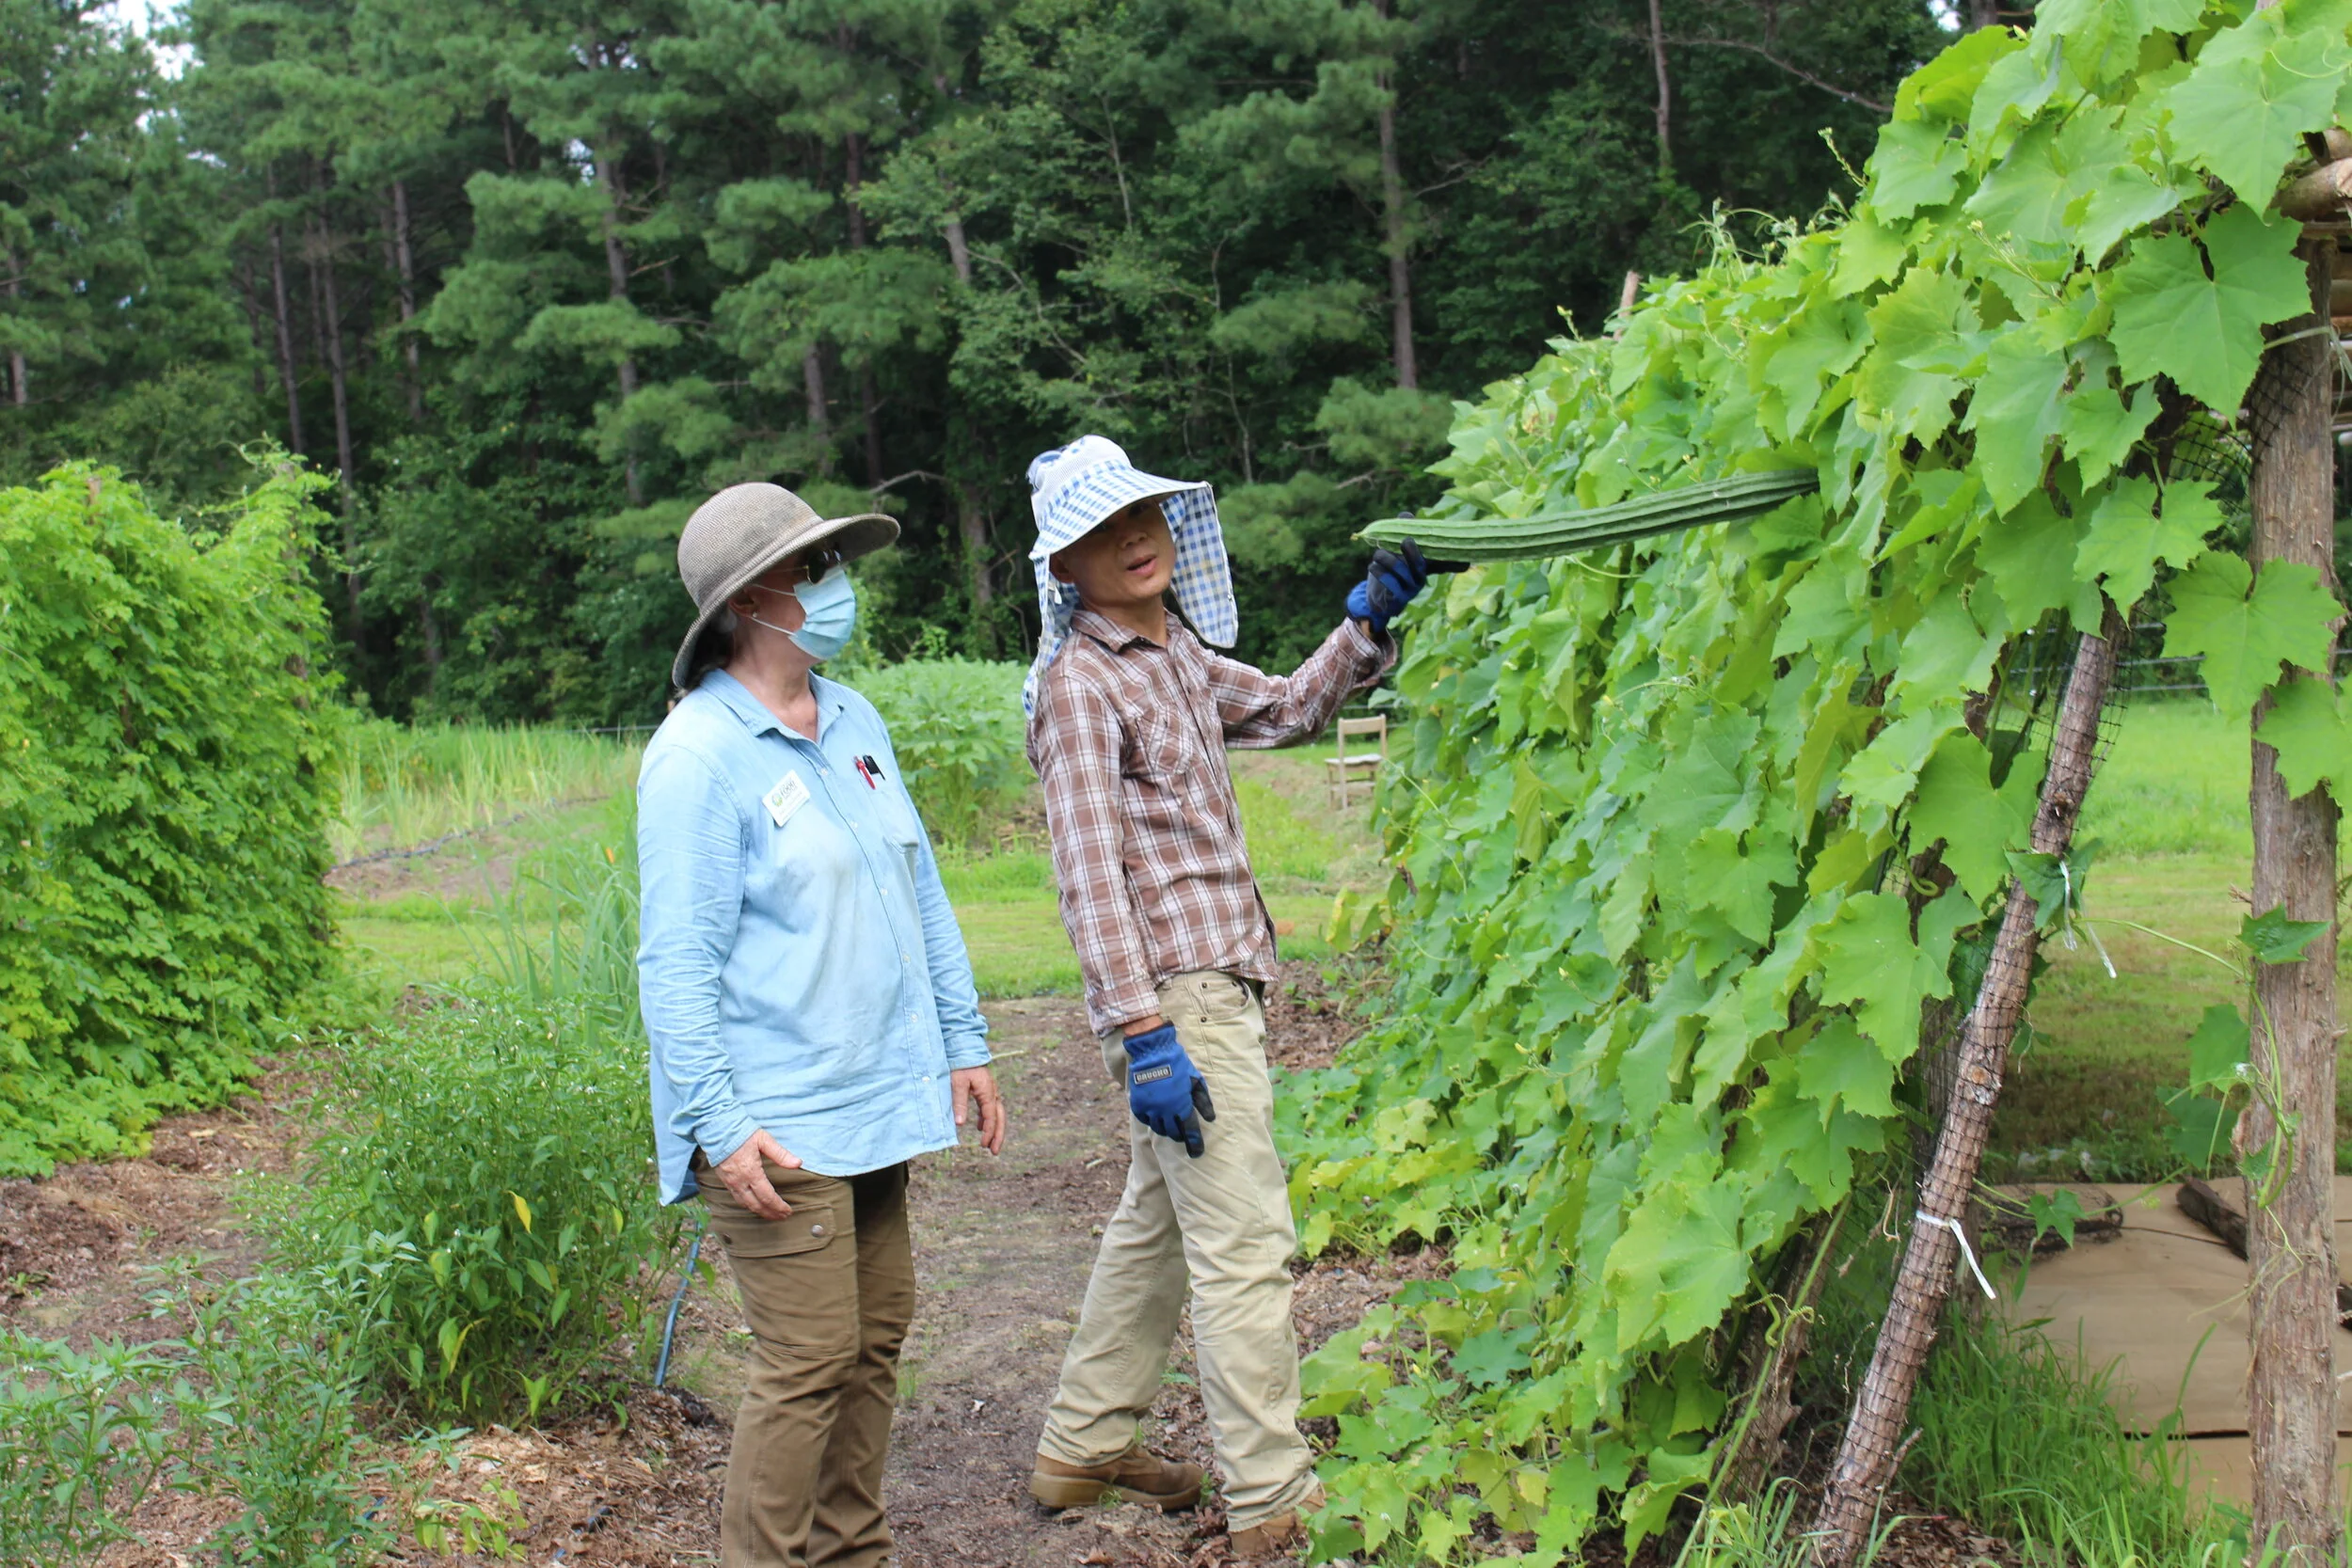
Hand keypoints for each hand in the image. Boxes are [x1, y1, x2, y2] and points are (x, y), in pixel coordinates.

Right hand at [713, 1128, 800, 1220]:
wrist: (717, 1129)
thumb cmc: (741, 1133)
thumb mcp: (764, 1140)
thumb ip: (780, 1154)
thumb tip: (798, 1163)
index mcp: (751, 1172)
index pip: (767, 1196)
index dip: (778, 1206)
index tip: (788, 1211)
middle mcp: (739, 1181)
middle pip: (756, 1205)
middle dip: (770, 1213)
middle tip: (782, 1217)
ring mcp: (730, 1182)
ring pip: (745, 1204)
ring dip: (759, 1212)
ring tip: (771, 1215)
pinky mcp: (724, 1180)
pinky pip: (737, 1198)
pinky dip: (748, 1205)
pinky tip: (754, 1205)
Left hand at [952, 1065, 1006, 1154]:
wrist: (963, 1047)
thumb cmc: (959, 1064)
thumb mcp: (957, 1084)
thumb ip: (959, 1103)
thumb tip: (960, 1124)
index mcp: (987, 1091)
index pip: (991, 1116)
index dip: (988, 1132)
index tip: (984, 1145)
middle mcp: (992, 1092)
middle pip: (999, 1117)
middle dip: (998, 1135)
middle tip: (994, 1151)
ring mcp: (990, 1090)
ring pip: (996, 1113)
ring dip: (993, 1128)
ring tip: (989, 1144)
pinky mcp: (984, 1089)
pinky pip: (989, 1107)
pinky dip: (986, 1119)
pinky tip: (979, 1127)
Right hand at [1122, 1022, 1216, 1157]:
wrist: (1153, 1052)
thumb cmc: (1179, 1065)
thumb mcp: (1196, 1080)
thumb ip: (1203, 1101)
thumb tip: (1211, 1119)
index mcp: (1182, 1105)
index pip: (1190, 1131)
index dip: (1194, 1144)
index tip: (1197, 1153)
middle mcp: (1165, 1111)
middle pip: (1173, 1133)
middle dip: (1179, 1135)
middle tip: (1182, 1133)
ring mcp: (1150, 1109)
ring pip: (1159, 1129)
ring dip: (1166, 1128)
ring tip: (1170, 1123)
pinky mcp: (1138, 1105)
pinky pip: (1146, 1120)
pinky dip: (1152, 1120)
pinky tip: (1157, 1115)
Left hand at [1345, 538, 1430, 636]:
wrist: (1380, 599)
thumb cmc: (1389, 571)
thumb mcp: (1394, 552)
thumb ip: (1401, 533)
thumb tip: (1406, 515)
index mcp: (1422, 565)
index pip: (1428, 555)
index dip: (1421, 545)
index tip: (1411, 535)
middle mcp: (1420, 578)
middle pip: (1419, 564)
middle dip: (1412, 552)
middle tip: (1405, 540)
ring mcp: (1410, 591)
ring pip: (1402, 572)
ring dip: (1388, 559)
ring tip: (1377, 554)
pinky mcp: (1398, 600)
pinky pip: (1391, 585)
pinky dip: (1380, 573)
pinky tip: (1372, 566)